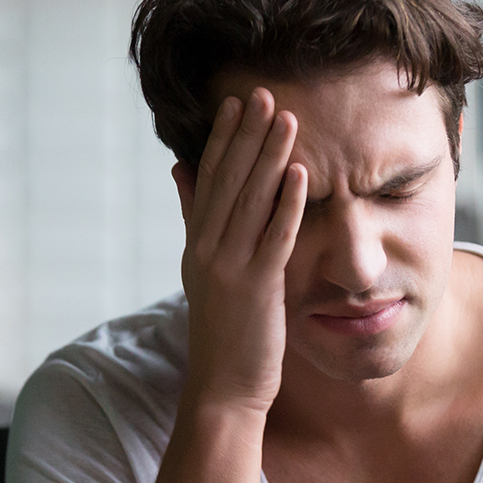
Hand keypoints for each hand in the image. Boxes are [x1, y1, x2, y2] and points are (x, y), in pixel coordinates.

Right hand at [172, 88, 307, 413]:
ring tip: (287, 120)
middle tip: (264, 93)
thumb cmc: (223, 331)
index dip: (224, 140)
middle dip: (247, 137)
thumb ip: (195, 219)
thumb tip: (181, 170)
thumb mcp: (202, 270)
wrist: (222, 388)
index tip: (238, 104)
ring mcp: (229, 268)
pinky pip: (274, 239)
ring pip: (250, 203)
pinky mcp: (256, 289)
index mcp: (196, 244)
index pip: (209, 180)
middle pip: (229, 182)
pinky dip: (287, 205)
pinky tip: (301, 176)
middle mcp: (207, 250)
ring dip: (270, 159)